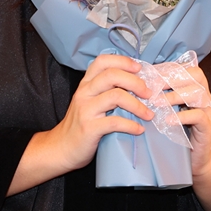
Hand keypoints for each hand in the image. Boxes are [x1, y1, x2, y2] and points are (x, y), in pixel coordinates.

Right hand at [8, 54, 153, 194]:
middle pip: (112, 75)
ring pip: (116, 96)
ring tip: (149, 114)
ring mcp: (85, 110)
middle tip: (149, 94)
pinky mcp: (89, 128)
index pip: (102, 61)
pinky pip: (114, 122)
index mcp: (86, 84)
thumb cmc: (82, 124)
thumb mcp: (90, 101)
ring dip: (138, 105)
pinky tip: (139, 130)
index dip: (123, 61)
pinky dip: (131, 125)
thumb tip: (138, 83)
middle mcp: (84, 92)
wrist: (61, 149)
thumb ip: (107, 90)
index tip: (139, 69)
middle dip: (136, 82)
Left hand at [162, 65, 210, 178]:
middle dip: (172, 79)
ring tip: (156, 103)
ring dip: (174, 96)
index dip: (170, 69)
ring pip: (197, 94)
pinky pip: (199, 116)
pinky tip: (168, 121)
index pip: (187, 69)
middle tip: (152, 87)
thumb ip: (160, 96)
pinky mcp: (207, 127)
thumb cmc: (177, 131)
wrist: (193, 159)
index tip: (151, 74)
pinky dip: (182, 116)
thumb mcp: (168, 110)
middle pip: (196, 76)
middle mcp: (204, 96)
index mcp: (195, 88)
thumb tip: (139, 83)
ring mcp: (208, 111)